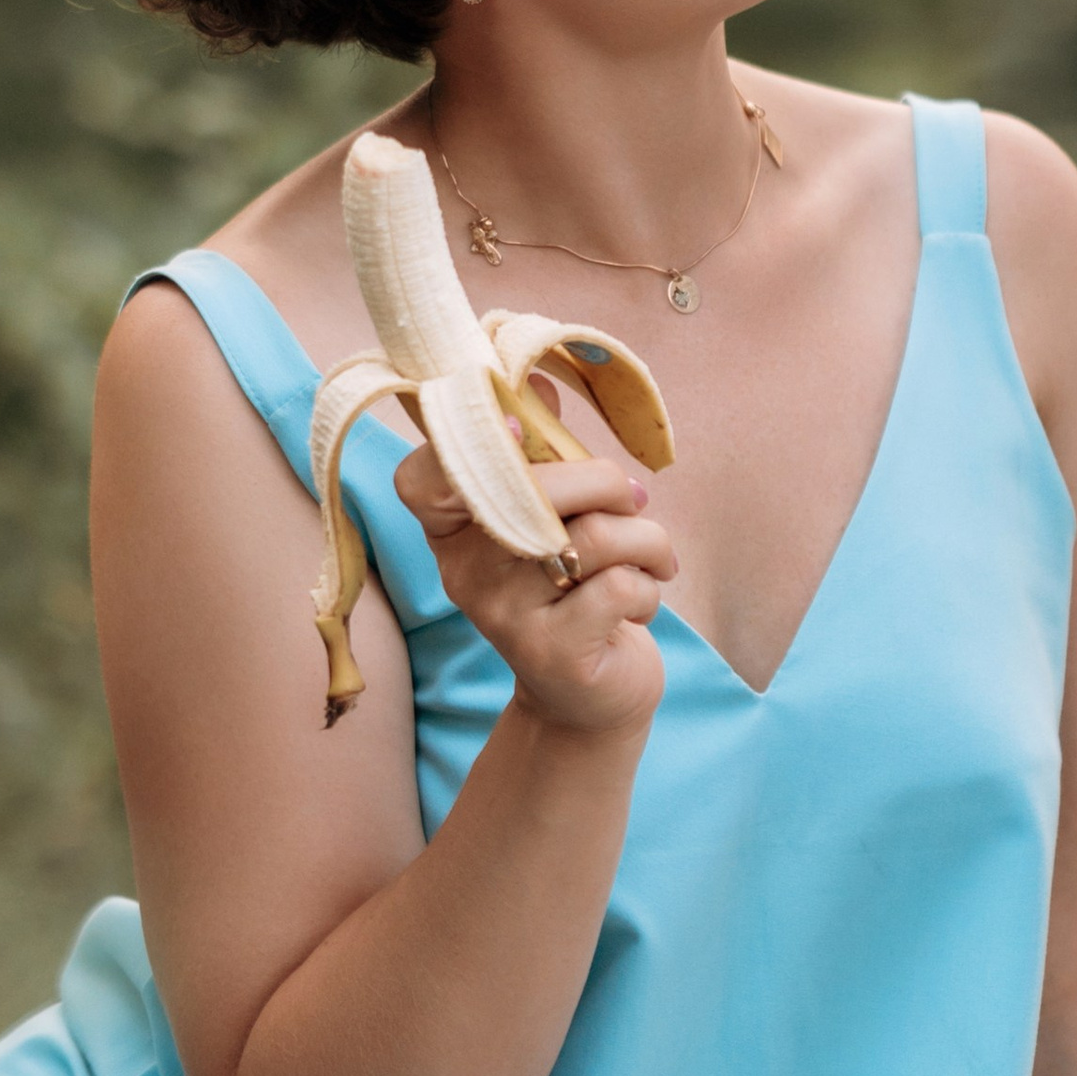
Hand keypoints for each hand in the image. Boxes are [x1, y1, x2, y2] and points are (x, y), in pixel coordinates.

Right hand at [393, 417, 676, 736]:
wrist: (589, 696)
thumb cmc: (575, 587)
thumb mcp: (556, 519)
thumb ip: (546, 455)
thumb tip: (537, 379)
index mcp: (454, 529)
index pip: (422, 478)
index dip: (464, 445)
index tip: (520, 431)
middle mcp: (465, 571)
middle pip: (535, 491)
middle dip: (608, 483)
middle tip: (636, 501)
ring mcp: (503, 615)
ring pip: (594, 537)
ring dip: (648, 540)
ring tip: (653, 558)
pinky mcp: (552, 652)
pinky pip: (618, 587)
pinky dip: (648, 588)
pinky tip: (639, 604)